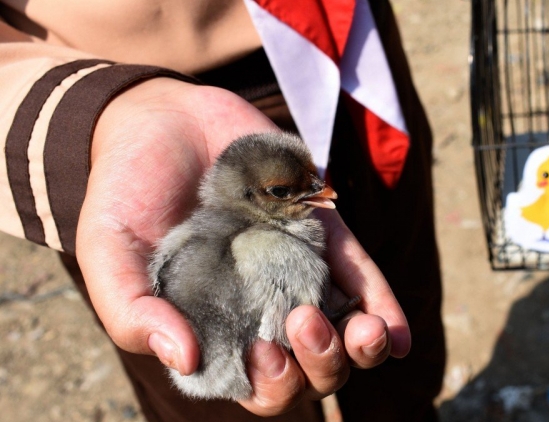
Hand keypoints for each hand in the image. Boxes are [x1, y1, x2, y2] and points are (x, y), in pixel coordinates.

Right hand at [76, 78, 410, 414]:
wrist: (162, 121)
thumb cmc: (128, 194)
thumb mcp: (110, 255)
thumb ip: (134, 312)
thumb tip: (184, 358)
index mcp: (215, 328)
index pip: (256, 384)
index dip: (269, 384)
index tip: (261, 350)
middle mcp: (263, 309)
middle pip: (309, 369)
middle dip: (319, 366)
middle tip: (302, 323)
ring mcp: (298, 272)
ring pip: (345, 333)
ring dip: (359, 346)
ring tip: (362, 333)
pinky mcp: (323, 233)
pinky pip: (361, 276)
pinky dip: (382, 306)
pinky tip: (392, 331)